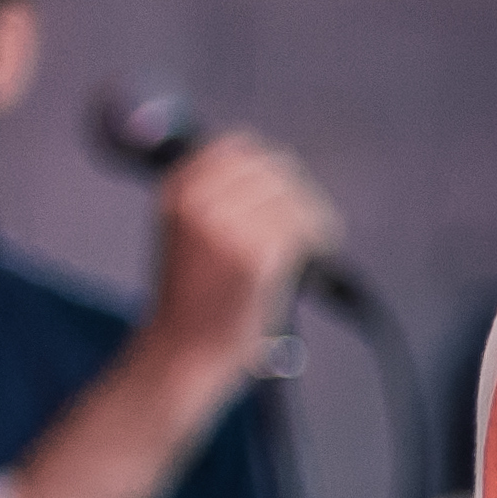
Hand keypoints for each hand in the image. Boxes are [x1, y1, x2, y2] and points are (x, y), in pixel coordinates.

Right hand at [143, 133, 342, 377]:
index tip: (287, 188)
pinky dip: (320, 239)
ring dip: (312, 218)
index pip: (237, 146)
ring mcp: (225, 224)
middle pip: (274, 169)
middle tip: (313, 222)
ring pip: (294, 197)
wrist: (182, 350)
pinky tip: (318, 256)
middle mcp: (197, 199)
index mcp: (176, 189)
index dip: (270, 167)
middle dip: (298, 194)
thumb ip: (217, 196)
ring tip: (316, 242)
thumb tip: (274, 168)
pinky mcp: (256, 252)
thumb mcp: (187, 231)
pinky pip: (304, 228)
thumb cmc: (192, 296)